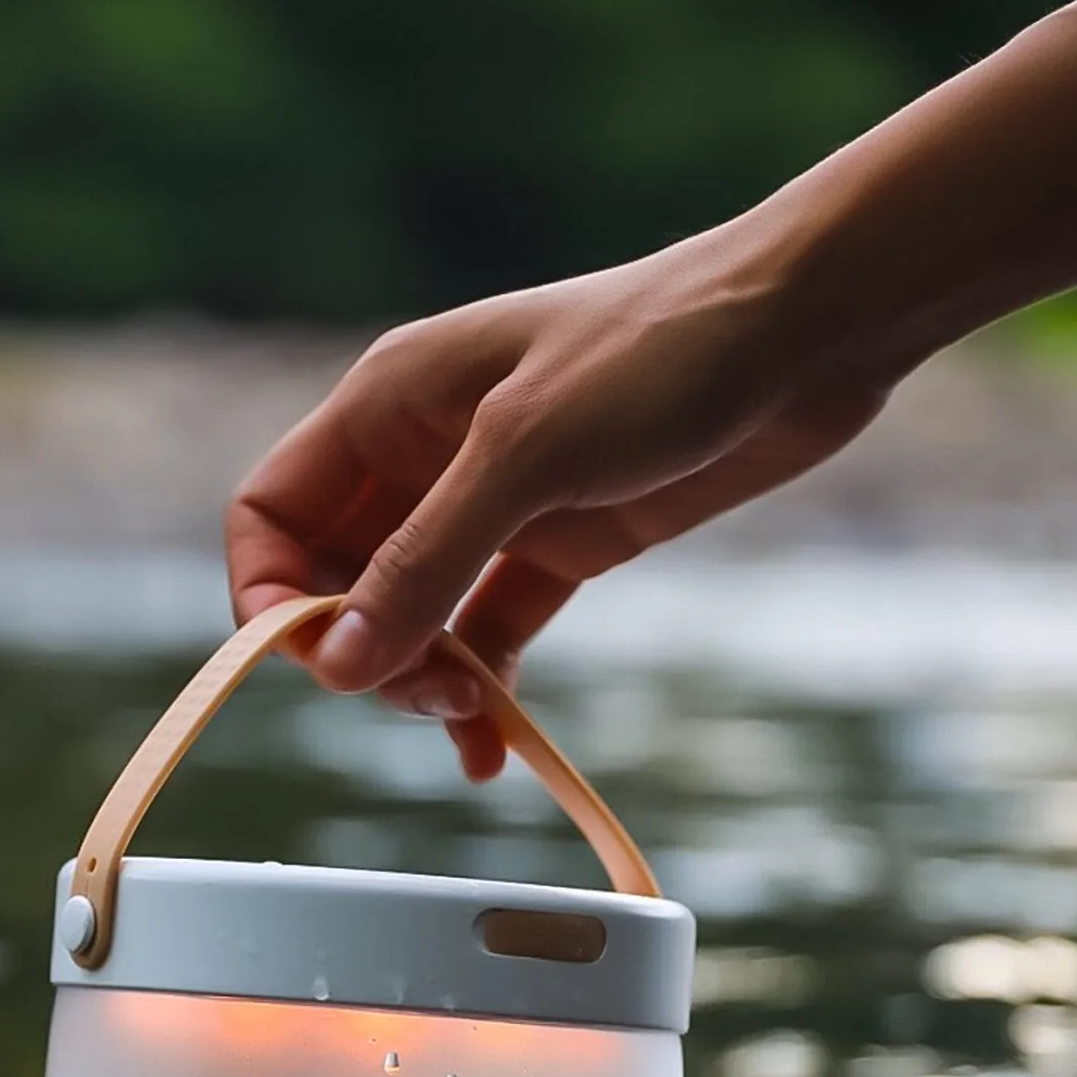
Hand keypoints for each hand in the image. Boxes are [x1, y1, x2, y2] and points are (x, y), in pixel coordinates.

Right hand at [225, 228, 891, 778]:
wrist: (807, 334)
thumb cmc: (661, 353)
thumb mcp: (526, 455)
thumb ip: (426, 562)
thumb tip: (338, 662)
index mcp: (387, 407)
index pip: (272, 514)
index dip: (269, 594)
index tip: (317, 662)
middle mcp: (423, 458)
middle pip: (334, 580)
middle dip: (362, 649)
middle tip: (423, 689)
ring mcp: (491, 506)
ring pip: (412, 618)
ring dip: (423, 679)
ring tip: (472, 714)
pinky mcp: (558, 544)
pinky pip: (488, 632)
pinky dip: (484, 689)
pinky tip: (496, 743)